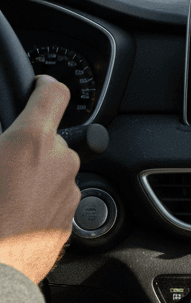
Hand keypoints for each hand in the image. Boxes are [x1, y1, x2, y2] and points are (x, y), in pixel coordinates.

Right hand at [0, 76, 79, 283]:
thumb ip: (2, 140)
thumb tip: (7, 140)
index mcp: (31, 142)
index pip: (53, 93)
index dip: (44, 85)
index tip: (37, 86)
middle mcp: (60, 161)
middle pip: (49, 137)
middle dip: (27, 145)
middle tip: (2, 164)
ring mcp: (69, 190)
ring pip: (53, 168)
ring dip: (32, 174)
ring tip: (4, 195)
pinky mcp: (71, 216)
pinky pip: (55, 196)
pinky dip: (38, 198)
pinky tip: (13, 213)